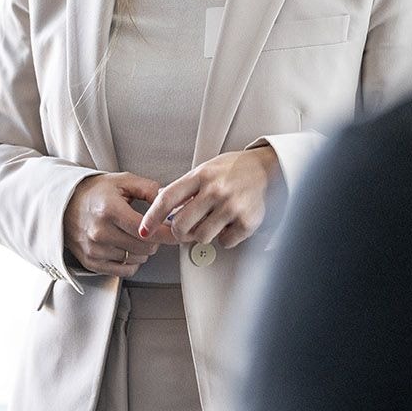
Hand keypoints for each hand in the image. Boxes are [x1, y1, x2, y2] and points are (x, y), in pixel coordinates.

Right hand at [63, 171, 177, 276]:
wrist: (64, 203)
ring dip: (143, 250)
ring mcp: (94, 249)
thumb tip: (170, 203)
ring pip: (137, 259)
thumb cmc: (95, 192)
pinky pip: (124, 271)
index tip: (177, 233)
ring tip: (135, 235)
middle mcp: (100, 232)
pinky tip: (127, 247)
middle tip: (154, 230)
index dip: (166, 233)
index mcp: (109, 210)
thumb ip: (149, 189)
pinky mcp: (91, 262)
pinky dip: (131, 262)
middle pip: (145, 247)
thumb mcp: (122, 181)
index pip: (146, 230)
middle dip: (156, 240)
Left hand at [139, 146, 278, 250]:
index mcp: (201, 175)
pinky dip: (224, 238)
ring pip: (201, 237)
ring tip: (211, 222)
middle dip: (179, 231)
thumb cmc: (234, 169)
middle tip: (184, 229)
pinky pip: (225, 242)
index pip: (167, 199)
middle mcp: (215, 190)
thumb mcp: (205, 169)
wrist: (267, 168)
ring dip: (202, 234)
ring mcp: (232, 206)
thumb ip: (184, 187)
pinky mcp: (247, 221)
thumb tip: (160, 202)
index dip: (152, 217)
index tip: (144, 229)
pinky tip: (227, 225)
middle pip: (181, 225)